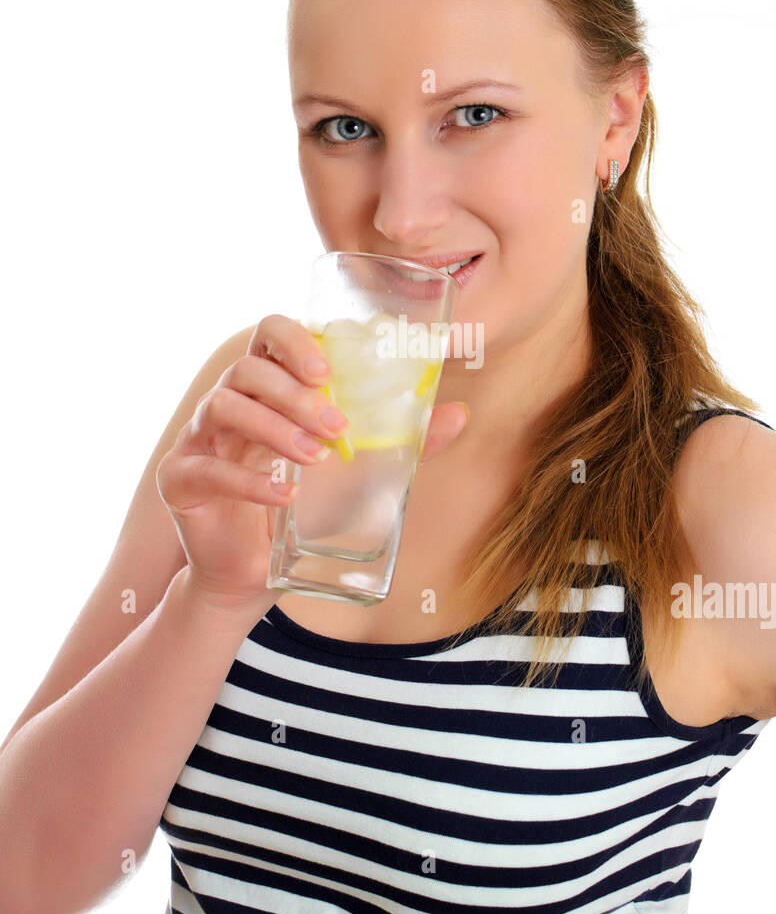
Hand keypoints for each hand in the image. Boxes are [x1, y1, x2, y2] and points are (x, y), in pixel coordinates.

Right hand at [156, 314, 468, 610]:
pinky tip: (284, 497)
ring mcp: (198, 439)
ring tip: (315, 458)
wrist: (253, 577)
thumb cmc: (304, 513)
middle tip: (337, 428)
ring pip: (225, 407)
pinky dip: (250, 481)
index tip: (326, 370)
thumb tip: (458, 414)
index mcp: (266, 389)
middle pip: (248, 370)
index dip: (294, 340)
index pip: (268, 335)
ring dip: (275, 429)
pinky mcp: (180, 479)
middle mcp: (227, 403)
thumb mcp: (362, 475)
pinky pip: (209, 469)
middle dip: (295, 394)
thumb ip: (406, 443)